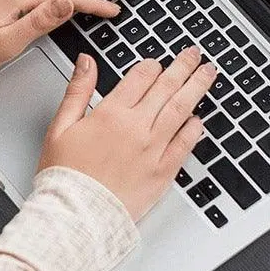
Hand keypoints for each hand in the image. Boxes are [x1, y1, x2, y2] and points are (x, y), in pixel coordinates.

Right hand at [38, 47, 214, 219]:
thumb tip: (86, 61)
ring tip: (208, 73)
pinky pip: (185, 144)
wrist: (76, 216)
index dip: (152, 65)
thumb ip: (77, 90)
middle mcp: (136, 128)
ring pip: (181, 110)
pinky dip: (195, 128)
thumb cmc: (65, 176)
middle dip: (183, 66)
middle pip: (167, 87)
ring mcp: (153, 150)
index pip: (140, 77)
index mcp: (110, 113)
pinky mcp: (163, 172)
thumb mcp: (60, 127)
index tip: (157, 62)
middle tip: (195, 54)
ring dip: (197, 88)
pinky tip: (199, 119)